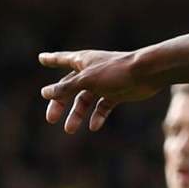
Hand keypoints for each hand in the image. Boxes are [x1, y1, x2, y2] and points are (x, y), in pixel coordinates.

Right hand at [39, 49, 158, 133]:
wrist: (147, 73)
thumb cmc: (115, 71)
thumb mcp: (86, 81)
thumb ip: (66, 88)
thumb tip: (45, 93)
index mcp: (83, 61)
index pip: (62, 59)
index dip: (52, 59)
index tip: (41, 58)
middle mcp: (92, 71)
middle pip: (70, 87)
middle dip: (60, 103)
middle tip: (51, 119)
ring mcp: (105, 83)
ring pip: (86, 100)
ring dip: (77, 114)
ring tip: (69, 130)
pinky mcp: (118, 92)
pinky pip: (103, 106)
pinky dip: (98, 115)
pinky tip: (93, 126)